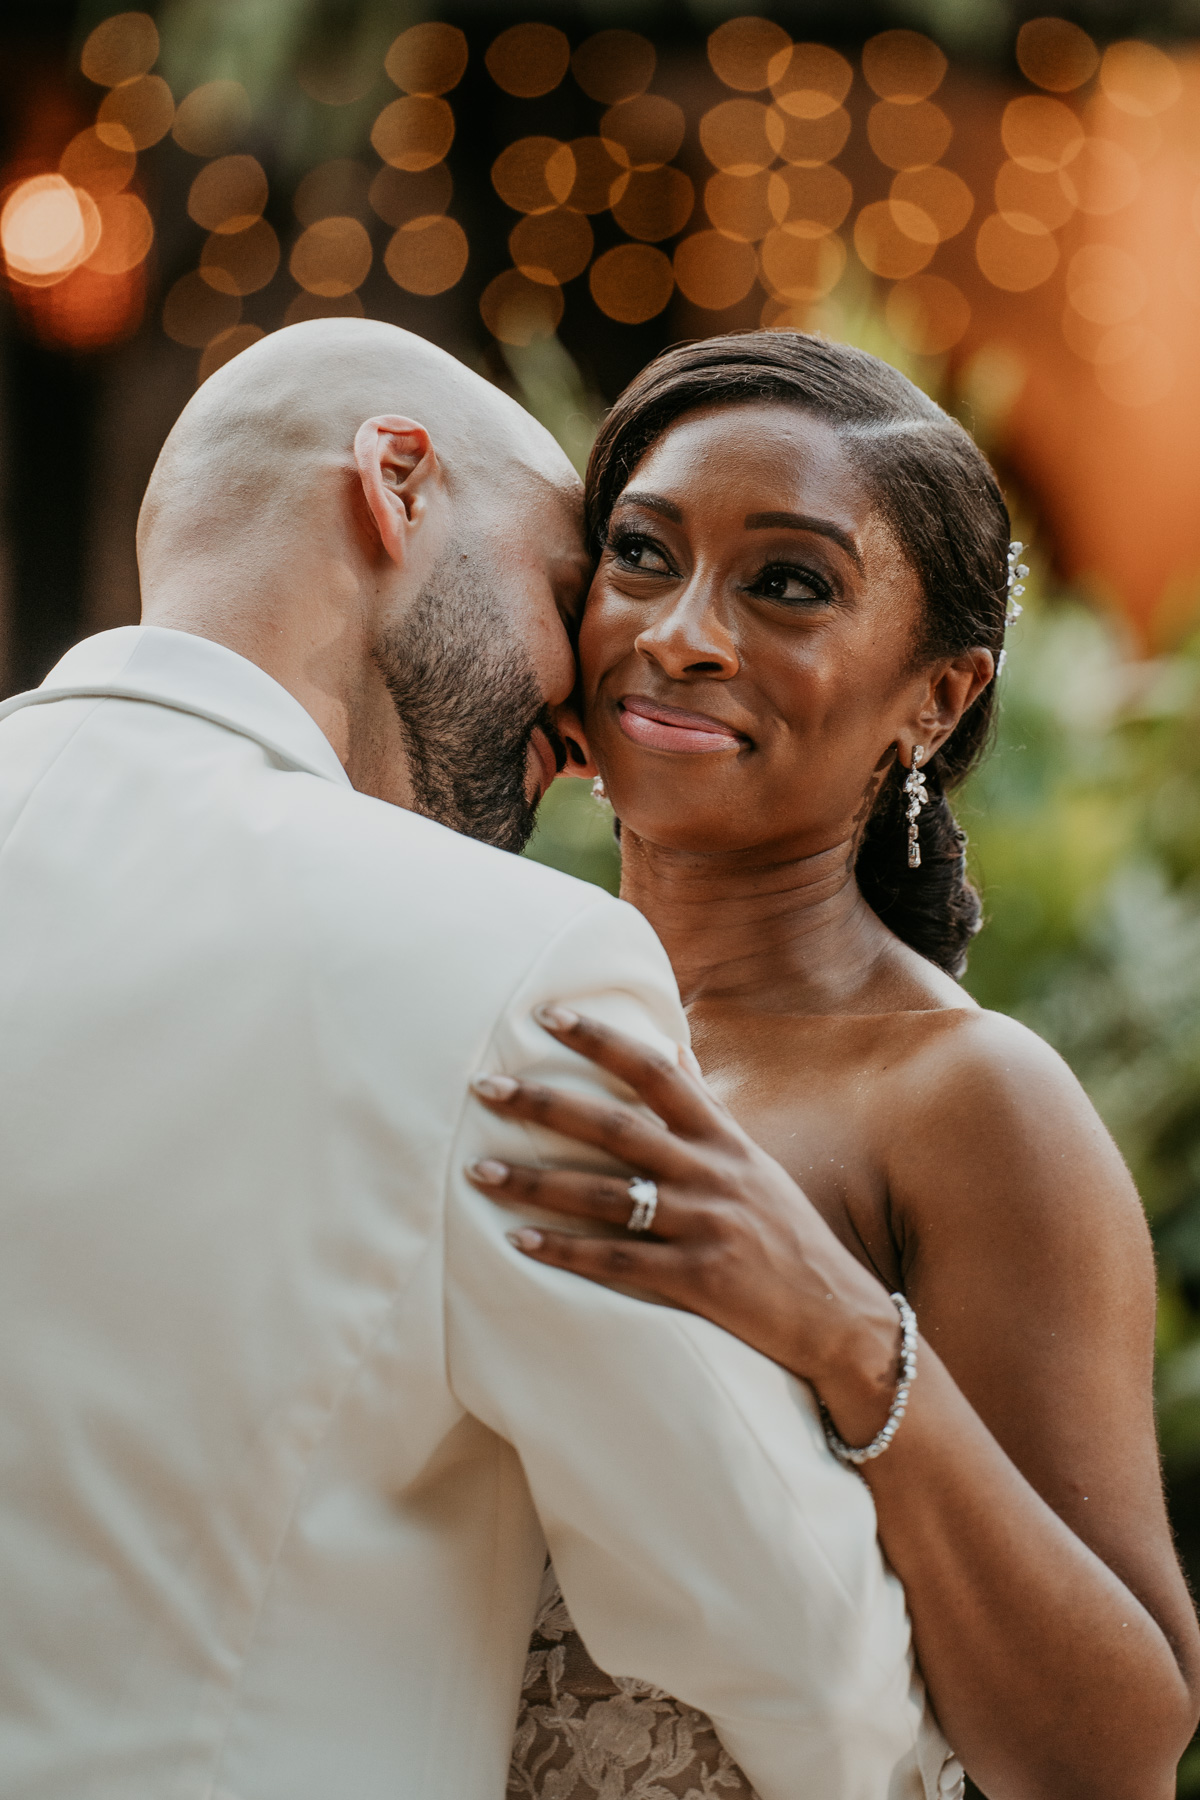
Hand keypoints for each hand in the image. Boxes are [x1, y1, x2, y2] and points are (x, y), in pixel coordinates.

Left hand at [467, 1005, 905, 1445]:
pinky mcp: (699, 1280)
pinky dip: (565, 1250)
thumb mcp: (754, 1162)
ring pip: (604, 1194)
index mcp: (723, 1138)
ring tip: (479, 1171)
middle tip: (485, 1086)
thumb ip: (707, 1107)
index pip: (657, 1070)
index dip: (602, 1038)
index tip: (548, 1015)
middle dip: (544, 1103)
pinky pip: (617, 1261)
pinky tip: (519, 1241)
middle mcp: (712, 1172)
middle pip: (615, 1125)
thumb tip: (672, 1046)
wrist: (840, 1318)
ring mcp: (705, 1226)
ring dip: (536, 1181)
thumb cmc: (788, 1236)